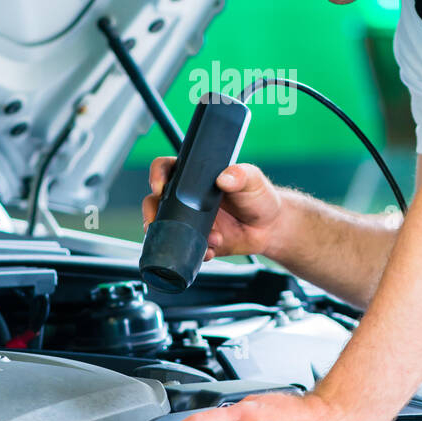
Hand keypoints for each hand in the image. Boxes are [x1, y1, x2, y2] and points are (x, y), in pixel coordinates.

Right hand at [142, 157, 284, 260]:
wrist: (270, 228)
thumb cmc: (259, 197)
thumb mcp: (252, 180)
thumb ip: (241, 175)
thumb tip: (224, 178)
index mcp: (195, 177)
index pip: (167, 169)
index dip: (157, 175)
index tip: (159, 186)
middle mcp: (187, 199)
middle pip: (155, 201)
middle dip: (151, 212)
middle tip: (157, 221)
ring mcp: (190, 221)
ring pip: (166, 228)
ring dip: (175, 236)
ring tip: (204, 239)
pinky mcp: (198, 241)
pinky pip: (186, 248)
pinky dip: (196, 252)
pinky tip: (212, 249)